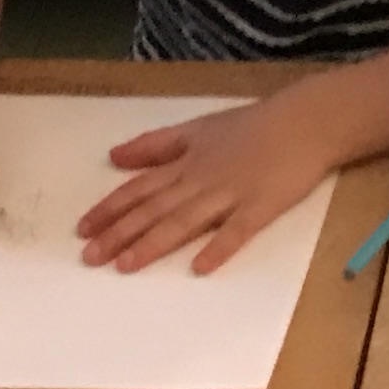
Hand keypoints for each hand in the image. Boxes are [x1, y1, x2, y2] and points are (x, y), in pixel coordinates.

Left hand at [80, 92, 335, 273]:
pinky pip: (237, 230)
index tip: (83, 229)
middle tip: (90, 257)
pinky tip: (200, 267)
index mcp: (187, 161)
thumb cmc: (252, 126)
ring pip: (185, 221)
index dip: (111, 208)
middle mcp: (202, 179)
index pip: (141, 187)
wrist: (305, 121)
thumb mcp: (198, 127)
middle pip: (155, 209)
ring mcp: (231, 193)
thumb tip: (115, 157)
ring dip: (154, 244)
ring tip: (126, 266)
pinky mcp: (262, 207)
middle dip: (120, 233)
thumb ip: (157, 145)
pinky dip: (218, 247)